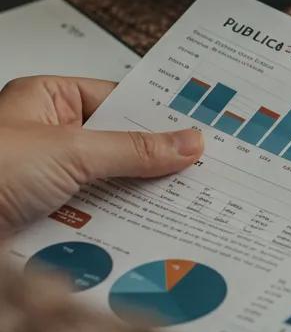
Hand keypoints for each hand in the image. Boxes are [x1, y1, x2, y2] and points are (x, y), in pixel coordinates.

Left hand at [0, 75, 202, 236]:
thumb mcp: (68, 153)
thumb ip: (134, 149)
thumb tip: (187, 141)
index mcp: (48, 100)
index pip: (122, 102)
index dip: (161, 117)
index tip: (203, 130)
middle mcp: (48, 136)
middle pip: (120, 146)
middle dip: (156, 162)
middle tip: (201, 170)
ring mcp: (47, 179)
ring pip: (111, 184)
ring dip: (138, 198)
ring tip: (182, 203)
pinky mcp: (47, 217)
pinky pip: (96, 218)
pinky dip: (118, 226)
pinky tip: (146, 231)